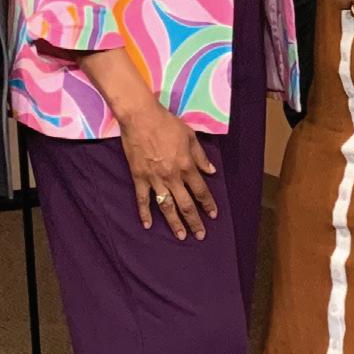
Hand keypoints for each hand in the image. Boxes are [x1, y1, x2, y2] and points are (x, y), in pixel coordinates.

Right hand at [119, 103, 217, 239]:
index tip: (213, 215)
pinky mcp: (139, 177)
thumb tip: (211, 172)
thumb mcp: (190, 136)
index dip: (208, 204)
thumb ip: (200, 156)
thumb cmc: (167, 123)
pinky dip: (145, 213)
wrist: (141, 117)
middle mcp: (172, 176)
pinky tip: (147, 225)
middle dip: (194, 221)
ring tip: (180, 236)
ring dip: (174, 222)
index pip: (201, 190)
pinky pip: (142, 199)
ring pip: (167, 206)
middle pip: (186, 204)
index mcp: (186, 166)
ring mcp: (155, 179)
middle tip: (200, 235)